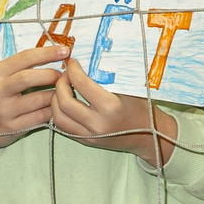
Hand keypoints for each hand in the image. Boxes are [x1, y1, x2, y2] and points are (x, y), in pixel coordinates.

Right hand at [0, 43, 67, 172]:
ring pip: (39, 99)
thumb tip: (54, 55)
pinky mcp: (13, 127)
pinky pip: (40, 117)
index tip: (65, 51)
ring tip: (61, 92)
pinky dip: (51, 110)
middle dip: (52, 75)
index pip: (25, 57)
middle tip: (63, 76)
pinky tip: (54, 107)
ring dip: (55, 94)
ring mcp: (5, 110)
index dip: (48, 53)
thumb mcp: (0, 78)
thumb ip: (22, 67)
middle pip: (30, 77)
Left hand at [48, 59, 173, 166]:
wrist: (148, 136)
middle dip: (59, 84)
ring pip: (58, 117)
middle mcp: (97, 124)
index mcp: (110, 107)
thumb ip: (105, 78)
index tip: (72, 62)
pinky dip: (59, 113)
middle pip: (64, 102)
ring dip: (55, 100)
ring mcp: (90, 135)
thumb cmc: (140, 108)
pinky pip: (63, 127)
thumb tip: (84, 62)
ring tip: (62, 89)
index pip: (81, 84)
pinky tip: (63, 102)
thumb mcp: (127, 88)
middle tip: (64, 75)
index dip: (73, 70)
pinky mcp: (86, 142)